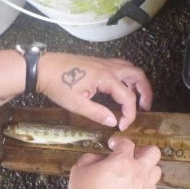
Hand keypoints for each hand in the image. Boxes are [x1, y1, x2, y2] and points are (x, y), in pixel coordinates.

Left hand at [37, 53, 151, 130]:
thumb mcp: (77, 104)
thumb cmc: (58, 85)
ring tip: (137, 98)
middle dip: (145, 92)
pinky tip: (121, 89)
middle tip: (145, 107)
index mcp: (106, 77)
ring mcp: (104, 63)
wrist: (43, 68)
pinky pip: (120, 67)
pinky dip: (127, 77)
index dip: (130, 114)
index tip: (123, 125)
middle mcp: (109, 67)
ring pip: (130, 68)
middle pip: (138, 75)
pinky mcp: (98, 63)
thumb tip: (114, 121)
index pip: (128, 97)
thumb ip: (98, 113)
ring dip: (138, 82)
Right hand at [67, 137, 161, 188]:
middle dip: (142, 150)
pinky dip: (146, 183)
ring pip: (156, 170)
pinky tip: (134, 186)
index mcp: (122, 161)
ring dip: (147, 167)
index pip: (127, 143)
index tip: (112, 145)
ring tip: (134, 171)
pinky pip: (152, 187)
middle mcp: (138, 172)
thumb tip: (100, 158)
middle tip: (130, 156)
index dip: (119, 142)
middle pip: (153, 152)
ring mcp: (144, 187)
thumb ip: (91, 157)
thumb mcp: (80, 169)